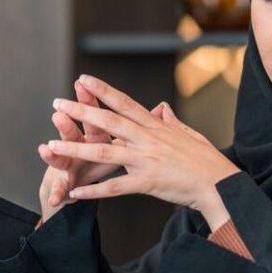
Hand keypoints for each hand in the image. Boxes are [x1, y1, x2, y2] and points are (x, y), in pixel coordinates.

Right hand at [37, 78, 120, 221]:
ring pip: (59, 160)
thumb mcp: (120, 145)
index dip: (90, 101)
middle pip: (72, 132)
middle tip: (58, 108)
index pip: (94, 116)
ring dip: (53, 154)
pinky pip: (60, 191)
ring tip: (45, 149)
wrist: (72, 186)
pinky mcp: (62, 186)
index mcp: (94, 137)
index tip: (84, 82)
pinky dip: (56, 193)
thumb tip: (158, 111)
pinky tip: (53, 199)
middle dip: (67, 122)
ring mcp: (67, 167)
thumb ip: (133, 129)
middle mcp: (76, 148)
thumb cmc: (98, 161)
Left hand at [47, 75, 240, 230]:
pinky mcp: (147, 182)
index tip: (83, 78)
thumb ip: (171, 121)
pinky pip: (115, 187)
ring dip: (75, 148)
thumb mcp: (189, 134)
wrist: (220, 185)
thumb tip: (161, 107)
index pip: (125, 103)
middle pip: (108, 121)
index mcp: (156, 126)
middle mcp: (148, 139)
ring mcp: (146, 160)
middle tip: (57, 102)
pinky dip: (93, 191)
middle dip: (80, 111)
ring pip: (104, 152)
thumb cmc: (206, 161)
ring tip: (51, 146)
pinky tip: (75, 193)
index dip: (103, 89)